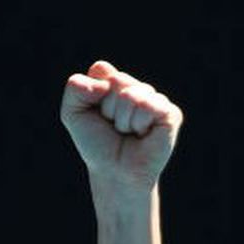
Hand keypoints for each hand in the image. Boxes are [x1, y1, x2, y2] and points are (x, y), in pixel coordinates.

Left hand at [60, 60, 182, 193]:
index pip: (101, 70)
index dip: (92, 94)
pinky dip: (139, 124)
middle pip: (117, 80)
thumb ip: (75, 88)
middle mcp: (136, 87)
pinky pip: (149, 106)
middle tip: (114, 127)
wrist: (114, 173)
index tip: (97, 115)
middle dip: (108, 109)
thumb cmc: (97, 145)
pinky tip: (143, 135)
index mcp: (115, 82)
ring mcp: (155, 98)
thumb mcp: (73, 114)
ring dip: (123, 120)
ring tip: (128, 132)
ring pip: (131, 95)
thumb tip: (106, 82)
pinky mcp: (171, 113)